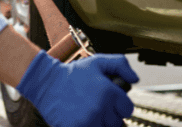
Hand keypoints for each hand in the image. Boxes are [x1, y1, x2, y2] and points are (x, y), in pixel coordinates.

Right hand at [16, 51, 138, 126]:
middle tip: (97, 105)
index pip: (127, 109)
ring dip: (100, 122)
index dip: (120, 105)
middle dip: (109, 115)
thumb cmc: (73, 73)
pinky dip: (90, 125)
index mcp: (109, 92)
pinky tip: (81, 117)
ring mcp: (89, 120)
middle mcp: (101, 108)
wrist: (47, 82)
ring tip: (89, 112)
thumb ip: (120, 65)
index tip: (110, 102)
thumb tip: (134, 79)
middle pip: (117, 122)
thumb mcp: (97, 61)